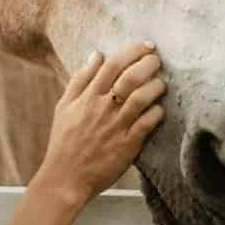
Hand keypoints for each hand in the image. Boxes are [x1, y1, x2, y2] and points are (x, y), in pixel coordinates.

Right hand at [37, 42, 165, 208]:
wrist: (65, 178)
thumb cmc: (64, 142)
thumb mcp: (64, 106)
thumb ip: (80, 79)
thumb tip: (96, 54)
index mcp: (87, 97)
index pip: (112, 64)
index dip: (131, 51)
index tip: (145, 46)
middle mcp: (102, 108)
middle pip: (130, 76)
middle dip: (148, 63)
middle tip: (157, 59)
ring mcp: (116, 126)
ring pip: (142, 97)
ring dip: (156, 86)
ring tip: (161, 83)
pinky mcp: (128, 145)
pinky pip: (148, 123)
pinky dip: (157, 112)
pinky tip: (159, 109)